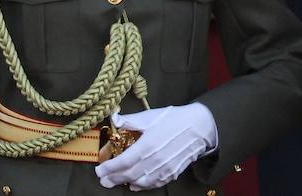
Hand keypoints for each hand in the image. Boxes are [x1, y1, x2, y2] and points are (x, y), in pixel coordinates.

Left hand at [95, 103, 217, 189]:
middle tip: (103, 180)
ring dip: (127, 183)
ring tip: (118, 181)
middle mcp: (155, 160)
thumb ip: (131, 120)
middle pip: (129, 175)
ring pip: (141, 182)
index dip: (108, 168)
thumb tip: (114, 119)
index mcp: (148, 145)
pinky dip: (143, 186)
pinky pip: (155, 184)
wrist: (201, 125)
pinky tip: (136, 184)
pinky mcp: (173, 172)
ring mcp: (165, 168)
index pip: (122, 162)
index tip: (99, 169)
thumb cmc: (176, 118)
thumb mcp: (152, 116)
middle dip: (113, 179)